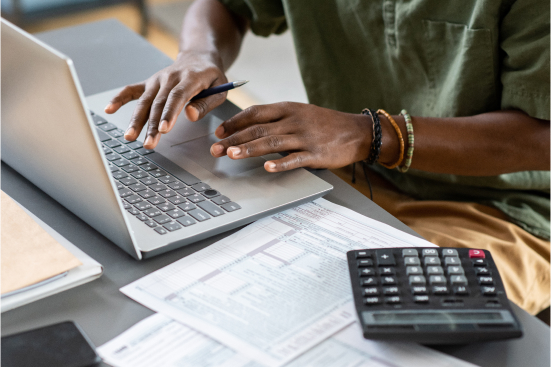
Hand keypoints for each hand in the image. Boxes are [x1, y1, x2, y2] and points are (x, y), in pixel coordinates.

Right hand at [104, 51, 227, 148]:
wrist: (199, 57)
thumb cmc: (211, 77)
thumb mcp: (220, 88)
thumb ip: (207, 103)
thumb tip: (191, 115)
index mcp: (190, 78)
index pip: (177, 97)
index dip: (169, 113)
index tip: (163, 130)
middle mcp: (170, 77)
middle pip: (158, 103)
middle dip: (151, 125)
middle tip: (148, 144)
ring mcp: (157, 80)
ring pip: (145, 101)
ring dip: (136, 120)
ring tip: (129, 137)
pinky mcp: (149, 83)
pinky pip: (132, 90)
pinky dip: (119, 98)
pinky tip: (109, 109)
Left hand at [210, 102, 372, 171]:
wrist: (357, 131)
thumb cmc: (325, 124)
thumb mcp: (301, 113)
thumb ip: (278, 119)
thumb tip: (250, 128)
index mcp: (288, 108)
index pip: (256, 113)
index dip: (235, 122)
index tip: (219, 132)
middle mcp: (294, 121)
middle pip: (258, 129)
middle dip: (234, 139)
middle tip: (216, 149)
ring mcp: (305, 137)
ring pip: (272, 143)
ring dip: (250, 149)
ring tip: (232, 155)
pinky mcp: (315, 154)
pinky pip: (295, 159)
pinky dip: (280, 164)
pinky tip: (267, 168)